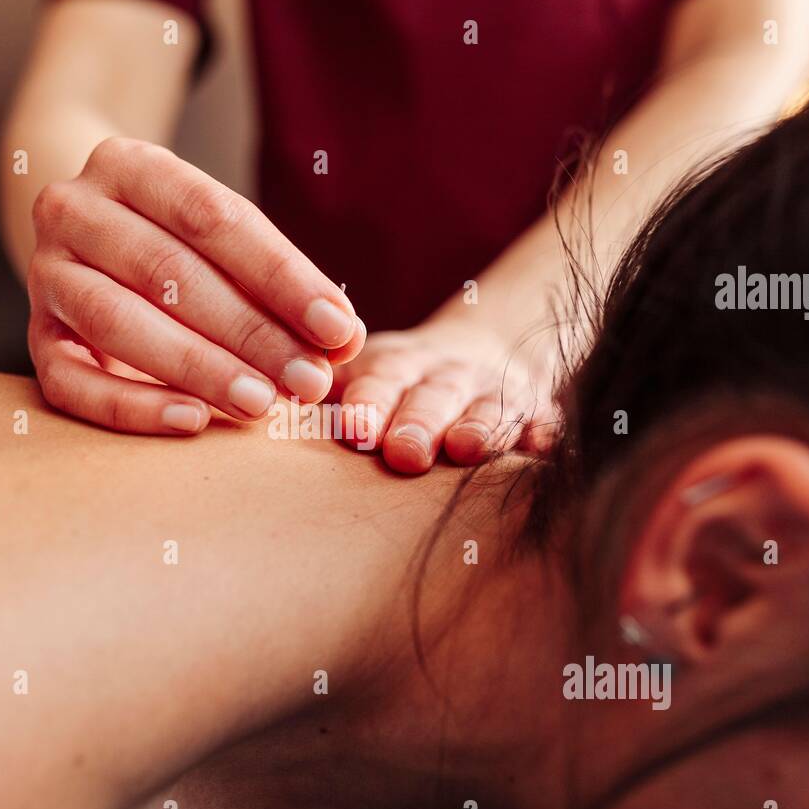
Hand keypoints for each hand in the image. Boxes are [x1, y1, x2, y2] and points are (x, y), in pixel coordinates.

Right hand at [26, 136, 364, 433]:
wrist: (86, 243)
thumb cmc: (178, 245)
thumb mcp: (225, 244)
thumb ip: (280, 287)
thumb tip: (344, 338)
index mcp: (128, 165)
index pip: (213, 217)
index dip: (281, 276)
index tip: (337, 327)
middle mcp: (73, 210)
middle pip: (167, 271)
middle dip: (250, 331)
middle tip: (309, 380)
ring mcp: (46, 276)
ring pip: (117, 323)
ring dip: (198, 368)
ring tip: (261, 403)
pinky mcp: (36, 339)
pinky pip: (73, 383)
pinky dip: (134, 408)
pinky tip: (193, 422)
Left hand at [330, 320, 551, 473]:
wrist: (480, 355)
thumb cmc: (398, 384)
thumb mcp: (365, 377)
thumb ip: (328, 397)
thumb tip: (264, 410)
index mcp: (398, 364)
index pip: (383, 378)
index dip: (371, 400)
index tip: (355, 428)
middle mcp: (447, 373)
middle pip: (434, 395)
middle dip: (420, 421)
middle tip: (402, 454)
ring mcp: (496, 391)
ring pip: (490, 406)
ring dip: (480, 427)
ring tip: (466, 451)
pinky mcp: (538, 411)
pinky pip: (545, 420)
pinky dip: (545, 433)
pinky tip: (544, 449)